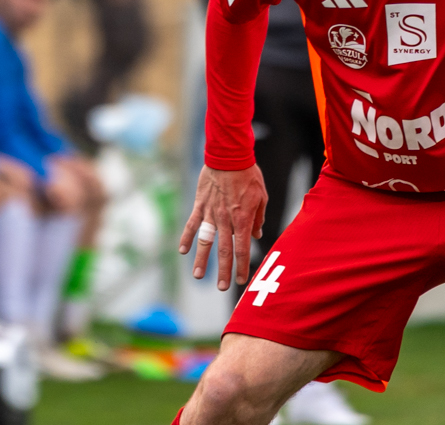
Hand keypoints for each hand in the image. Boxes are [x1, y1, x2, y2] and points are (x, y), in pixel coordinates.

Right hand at [178, 164, 266, 291]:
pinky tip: (182, 251)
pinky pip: (192, 224)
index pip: (243, 249)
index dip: (242, 266)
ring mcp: (211, 213)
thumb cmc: (248, 175)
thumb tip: (256, 235)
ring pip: (206, 241)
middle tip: (223, 288)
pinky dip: (186, 237)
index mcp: (243, 219)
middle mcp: (226, 220)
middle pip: (225, 250)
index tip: (241, 280)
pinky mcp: (200, 205)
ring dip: (202, 260)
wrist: (229, 156)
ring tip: (199, 276)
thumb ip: (258, 218)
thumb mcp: (261, 196)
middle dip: (224, 271)